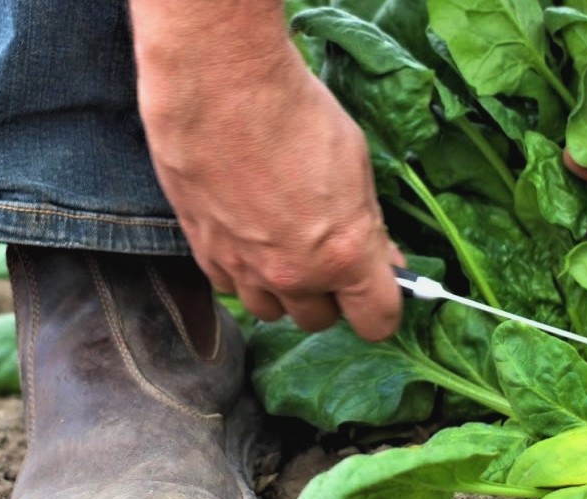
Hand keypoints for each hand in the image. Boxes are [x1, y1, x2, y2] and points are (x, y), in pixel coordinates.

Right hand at [130, 1, 403, 340]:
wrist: (220, 88)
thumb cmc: (294, 113)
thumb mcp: (356, 163)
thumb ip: (366, 224)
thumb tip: (380, 257)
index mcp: (343, 255)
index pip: (376, 321)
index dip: (381, 310)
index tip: (379, 293)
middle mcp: (293, 274)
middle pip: (319, 320)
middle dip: (330, 295)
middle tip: (328, 255)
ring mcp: (244, 268)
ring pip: (271, 310)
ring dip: (282, 289)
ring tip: (283, 246)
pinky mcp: (205, 252)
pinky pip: (230, 286)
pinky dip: (242, 272)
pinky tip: (247, 235)